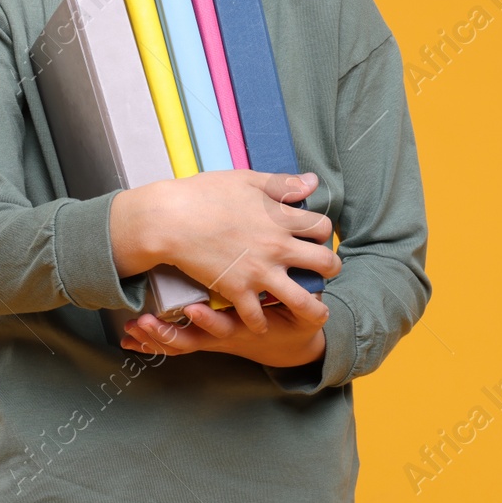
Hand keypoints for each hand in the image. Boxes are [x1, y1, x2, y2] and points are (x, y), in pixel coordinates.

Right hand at [110, 170, 341, 333]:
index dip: (323, 233)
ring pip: (303, 300)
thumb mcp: (247, 179)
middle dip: (331, 268)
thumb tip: (313, 182)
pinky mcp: (237, 291)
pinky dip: (261, 323)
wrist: (170, 219)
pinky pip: (258, 318)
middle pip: (325, 263)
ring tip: (318, 312)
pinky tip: (262, 323)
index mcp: (281, 218)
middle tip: (325, 272)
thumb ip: (282, 183)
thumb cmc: (205, 193)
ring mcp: (259, 272)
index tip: (315, 237)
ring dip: (315, 308)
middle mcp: (277, 247)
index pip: (322, 228)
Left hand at [118, 302, 328, 368]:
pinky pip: (174, 346)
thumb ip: (305, 297)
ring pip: (179, 344)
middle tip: (144, 323)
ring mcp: (212, 340)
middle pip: (193, 340)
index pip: (226, 326)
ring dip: (155, 338)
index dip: (210, 321)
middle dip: (168, 334)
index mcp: (246, 326)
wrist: (291, 348)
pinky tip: (128, 337)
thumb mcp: (305, 313)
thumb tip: (316, 272)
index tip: (193, 309)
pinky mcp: (203, 340)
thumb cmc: (293, 322)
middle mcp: (226, 335)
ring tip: (134, 328)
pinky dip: (151, 343)